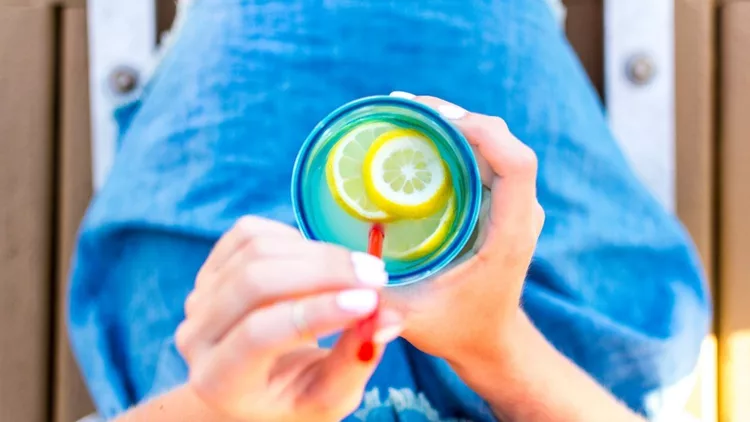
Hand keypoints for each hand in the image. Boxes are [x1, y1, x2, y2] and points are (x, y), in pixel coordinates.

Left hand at [175, 217, 402, 421]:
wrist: (254, 382)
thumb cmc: (294, 394)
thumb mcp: (330, 396)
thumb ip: (355, 361)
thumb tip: (388, 317)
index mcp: (219, 381)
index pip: (259, 335)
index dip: (316, 312)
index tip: (370, 301)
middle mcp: (196, 336)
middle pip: (254, 282)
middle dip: (324, 272)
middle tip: (376, 276)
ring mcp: (198, 295)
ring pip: (256, 250)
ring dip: (319, 252)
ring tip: (360, 270)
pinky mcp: (210, 265)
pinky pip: (251, 232)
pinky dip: (295, 239)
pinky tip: (321, 261)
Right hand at [384, 95, 544, 362]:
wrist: (491, 341)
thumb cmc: (458, 330)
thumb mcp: (417, 322)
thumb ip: (385, 312)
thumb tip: (349, 299)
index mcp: (510, 234)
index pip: (516, 164)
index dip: (480, 131)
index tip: (431, 118)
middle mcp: (519, 212)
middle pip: (502, 141)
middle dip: (455, 116)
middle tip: (402, 107)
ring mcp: (512, 206)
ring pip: (493, 142)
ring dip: (453, 123)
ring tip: (405, 114)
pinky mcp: (499, 204)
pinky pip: (483, 156)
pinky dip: (454, 139)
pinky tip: (419, 136)